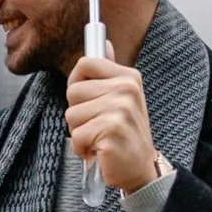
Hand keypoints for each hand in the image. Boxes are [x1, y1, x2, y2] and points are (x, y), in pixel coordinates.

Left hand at [64, 54, 165, 197]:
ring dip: (79, 132)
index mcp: (128, 77)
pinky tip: (99, 150)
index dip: (77, 82)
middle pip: (73, 91)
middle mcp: (126, 89)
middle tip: (98, 125)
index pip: (85, 63)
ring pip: (71, 114)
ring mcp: (120, 109)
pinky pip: (76, 135)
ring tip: (99, 138)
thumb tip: (103, 42)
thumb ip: (108, 71)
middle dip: (78, 113)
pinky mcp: (111, 130)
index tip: (87, 98)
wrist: (140, 169)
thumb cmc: (125, 134)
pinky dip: (81, 148)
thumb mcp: (121, 98)